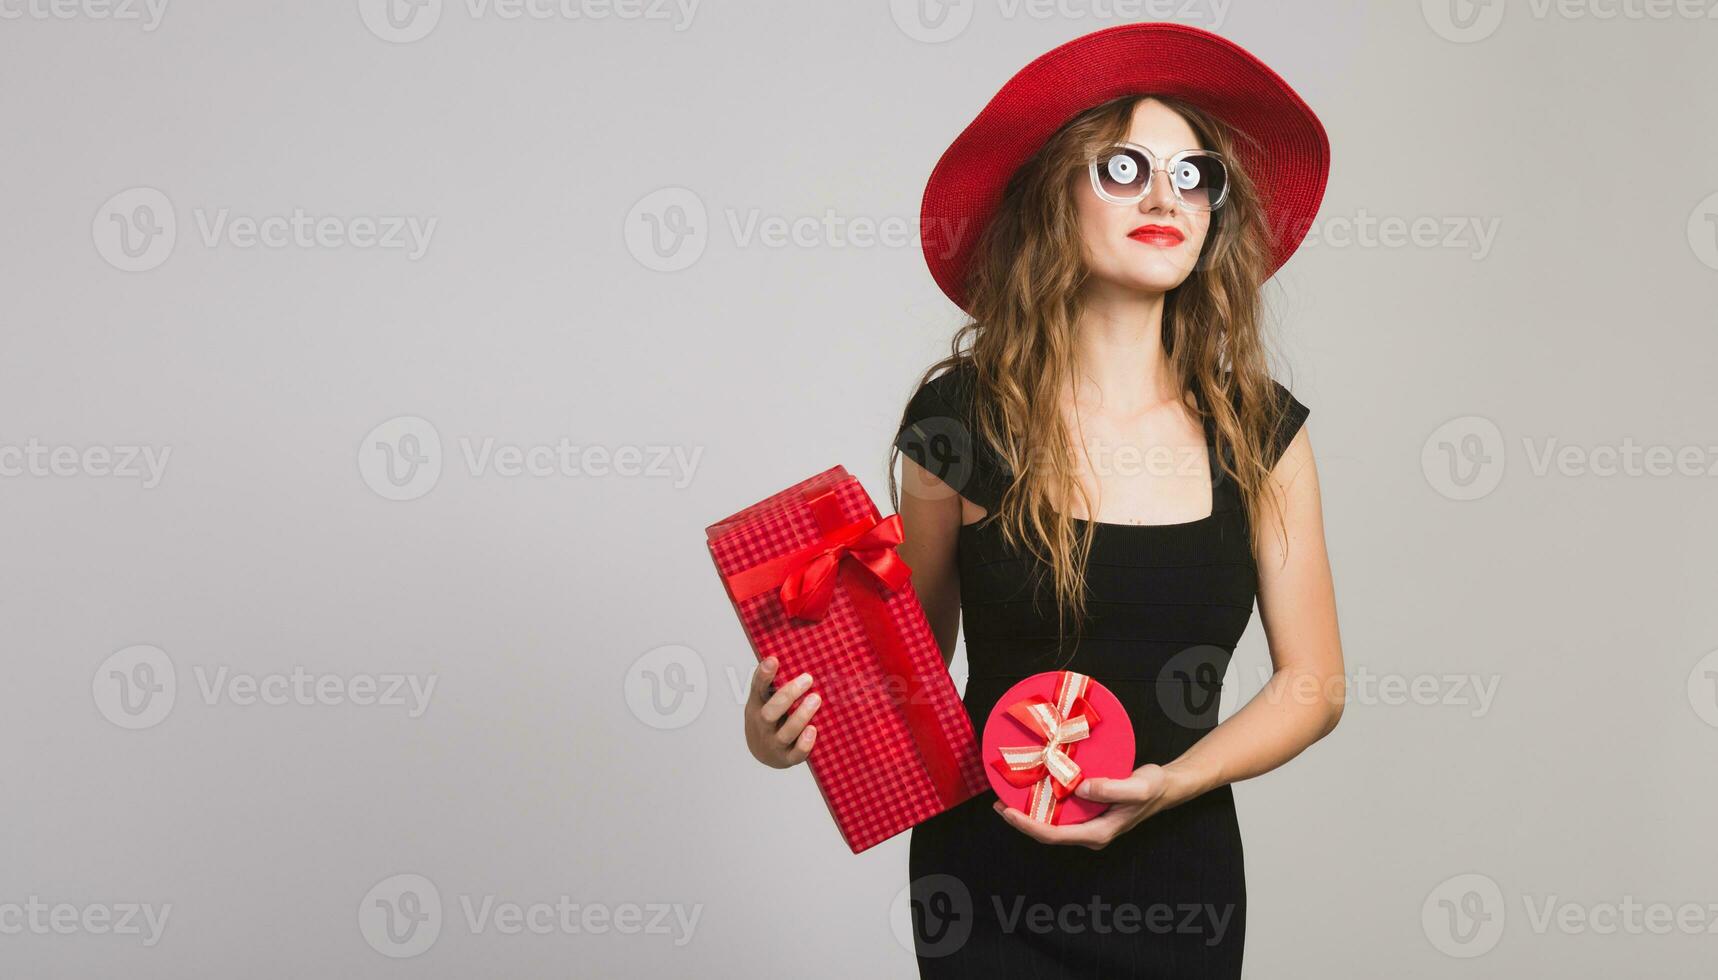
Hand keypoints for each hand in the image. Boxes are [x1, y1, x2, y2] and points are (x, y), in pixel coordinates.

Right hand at [743, 657, 820, 768]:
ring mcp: (774, 744)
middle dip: (788, 695)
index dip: (764, 675)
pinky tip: (813, 730)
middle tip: (808, 679)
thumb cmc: (769, 718)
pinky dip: (804, 744)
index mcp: (757, 706)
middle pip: (770, 712)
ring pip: (785, 733)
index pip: (758, 689)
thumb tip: (779, 653)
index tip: (774, 660)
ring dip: (801, 716)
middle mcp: (763, 725)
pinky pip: (795, 754)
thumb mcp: (764, 699)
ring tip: (816, 699)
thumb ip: (770, 680)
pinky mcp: (787, 759)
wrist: (763, 753)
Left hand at [992, 764, 1172, 848]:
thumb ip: (1111, 788)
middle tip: (998, 803)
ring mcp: (1088, 825)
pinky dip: (1042, 804)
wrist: (1165, 787)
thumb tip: (1081, 788)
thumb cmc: (1153, 787)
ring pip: (1051, 824)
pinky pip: (1059, 813)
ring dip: (1028, 813)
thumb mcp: (1137, 787)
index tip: (1008, 812)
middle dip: (1021, 821)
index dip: (1028, 826)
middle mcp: (1090, 833)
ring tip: (1006, 797)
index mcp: (1098, 833)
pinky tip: (1032, 790)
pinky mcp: (1088, 814)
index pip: (1055, 836)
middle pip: (1047, 833)